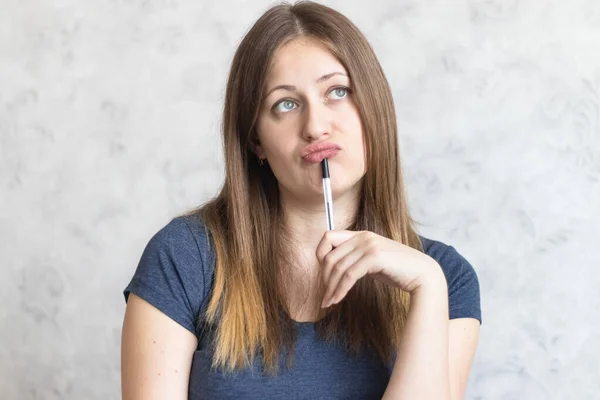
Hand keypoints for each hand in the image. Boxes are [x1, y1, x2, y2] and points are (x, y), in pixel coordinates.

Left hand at [316, 230, 444, 307]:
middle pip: (330, 256)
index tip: (324, 274)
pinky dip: (340, 289)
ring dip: (331, 288)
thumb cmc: (397, 270)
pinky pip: (349, 275)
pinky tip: (337, 299)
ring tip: (328, 302)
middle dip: (324, 279)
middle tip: (325, 296)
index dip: (320, 255)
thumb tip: (334, 268)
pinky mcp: (375, 257)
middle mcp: (363, 236)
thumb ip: (356, 258)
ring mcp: (369, 245)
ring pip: (338, 268)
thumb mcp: (372, 260)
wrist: (423, 274)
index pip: (328, 237)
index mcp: (360, 234)